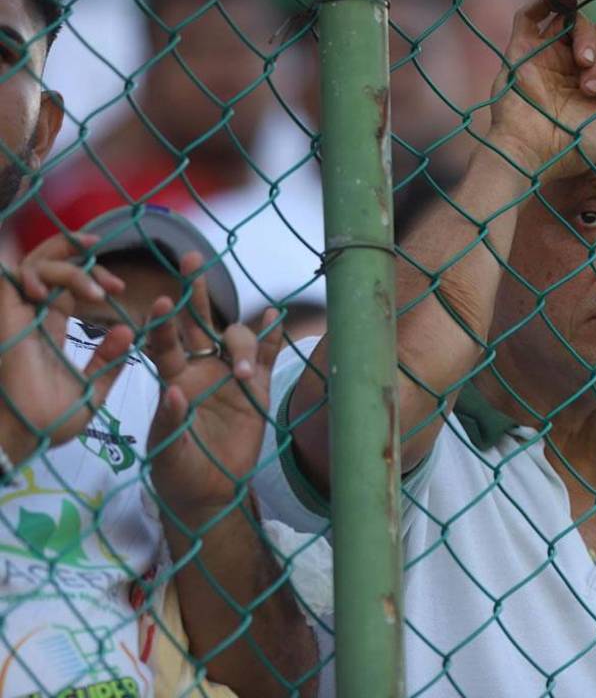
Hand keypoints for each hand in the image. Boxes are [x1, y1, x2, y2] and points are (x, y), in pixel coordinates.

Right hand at [0, 233, 134, 459]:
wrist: (28, 436)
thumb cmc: (53, 419)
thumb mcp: (91, 388)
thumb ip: (108, 361)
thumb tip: (129, 332)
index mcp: (49, 326)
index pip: (65, 283)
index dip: (90, 273)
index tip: (120, 287)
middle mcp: (31, 314)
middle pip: (48, 263)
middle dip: (78, 252)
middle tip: (110, 272)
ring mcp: (17, 314)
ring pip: (35, 264)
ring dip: (68, 267)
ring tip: (96, 293)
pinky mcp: (6, 318)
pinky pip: (12, 278)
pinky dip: (34, 274)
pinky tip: (50, 291)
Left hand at [146, 252, 282, 524]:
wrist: (210, 492)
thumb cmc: (177, 471)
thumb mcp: (166, 452)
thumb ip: (170, 423)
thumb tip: (175, 392)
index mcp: (172, 378)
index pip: (165, 342)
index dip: (164, 321)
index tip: (162, 301)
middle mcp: (201, 369)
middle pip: (198, 323)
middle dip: (196, 292)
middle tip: (192, 259)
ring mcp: (231, 376)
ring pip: (236, 339)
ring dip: (242, 344)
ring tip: (245, 373)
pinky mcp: (258, 389)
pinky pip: (268, 356)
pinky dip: (273, 337)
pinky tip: (275, 317)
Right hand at [487, 0, 595, 181]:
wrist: (531, 155)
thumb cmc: (569, 150)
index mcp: (590, 82)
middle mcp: (569, 66)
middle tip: (592, 87)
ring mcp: (546, 56)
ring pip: (573, 21)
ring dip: (587, 35)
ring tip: (584, 61)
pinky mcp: (522, 51)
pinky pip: (530, 16)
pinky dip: (547, 2)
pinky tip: (566, 3)